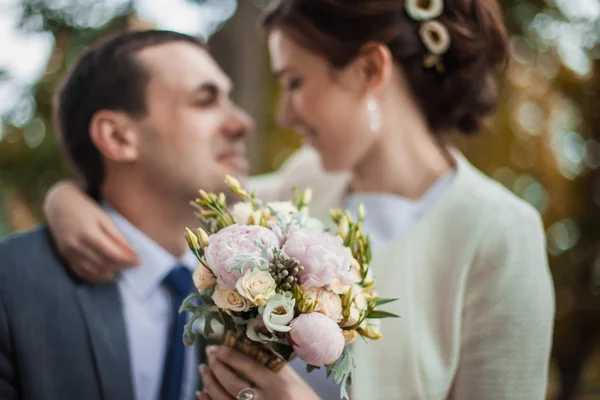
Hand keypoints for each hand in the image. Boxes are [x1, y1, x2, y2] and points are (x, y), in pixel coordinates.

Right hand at [43, 180, 138, 282]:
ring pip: (93, 272)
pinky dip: (96, 277)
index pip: (112, 254)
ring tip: (122, 270)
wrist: (59, 206)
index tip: (138, 261)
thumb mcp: (104, 217)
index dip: (127, 260)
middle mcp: (77, 246)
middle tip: (132, 265)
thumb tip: (133, 251)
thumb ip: (117, 236)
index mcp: (88, 233)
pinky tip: (107, 274)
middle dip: (121, 267)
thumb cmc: (85, 209)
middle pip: (104, 264)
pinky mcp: (65, 258)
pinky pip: (82, 273)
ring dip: (110, 274)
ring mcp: (69, 254)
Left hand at [197, 345, 320, 399]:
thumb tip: (250, 345)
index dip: (229, 355)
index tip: (215, 346)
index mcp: (278, 385)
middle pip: (233, 383)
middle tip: (208, 354)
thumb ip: (274, 365)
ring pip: (224, 399)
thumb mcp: (294, 381)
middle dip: (217, 367)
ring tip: (204, 369)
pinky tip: (201, 393)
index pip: (248, 366)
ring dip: (210, 383)